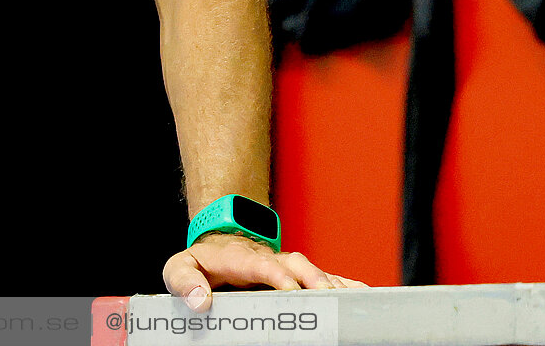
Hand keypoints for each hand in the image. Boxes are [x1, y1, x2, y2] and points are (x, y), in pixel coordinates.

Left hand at [163, 233, 368, 309]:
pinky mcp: (298, 277)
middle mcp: (267, 260)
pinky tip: (365, 295)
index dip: (275, 273)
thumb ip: (185, 281)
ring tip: (348, 299)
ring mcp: (285, 267)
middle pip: (294, 264)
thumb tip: (200, 301)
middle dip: (311, 278)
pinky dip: (345, 285)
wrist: (219, 244)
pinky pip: (325, 278)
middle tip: (325, 295)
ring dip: (331, 284)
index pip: (258, 264)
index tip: (289, 286)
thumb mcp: (179, 269)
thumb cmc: (201, 263)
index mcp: (238, 258)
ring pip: (313, 271)